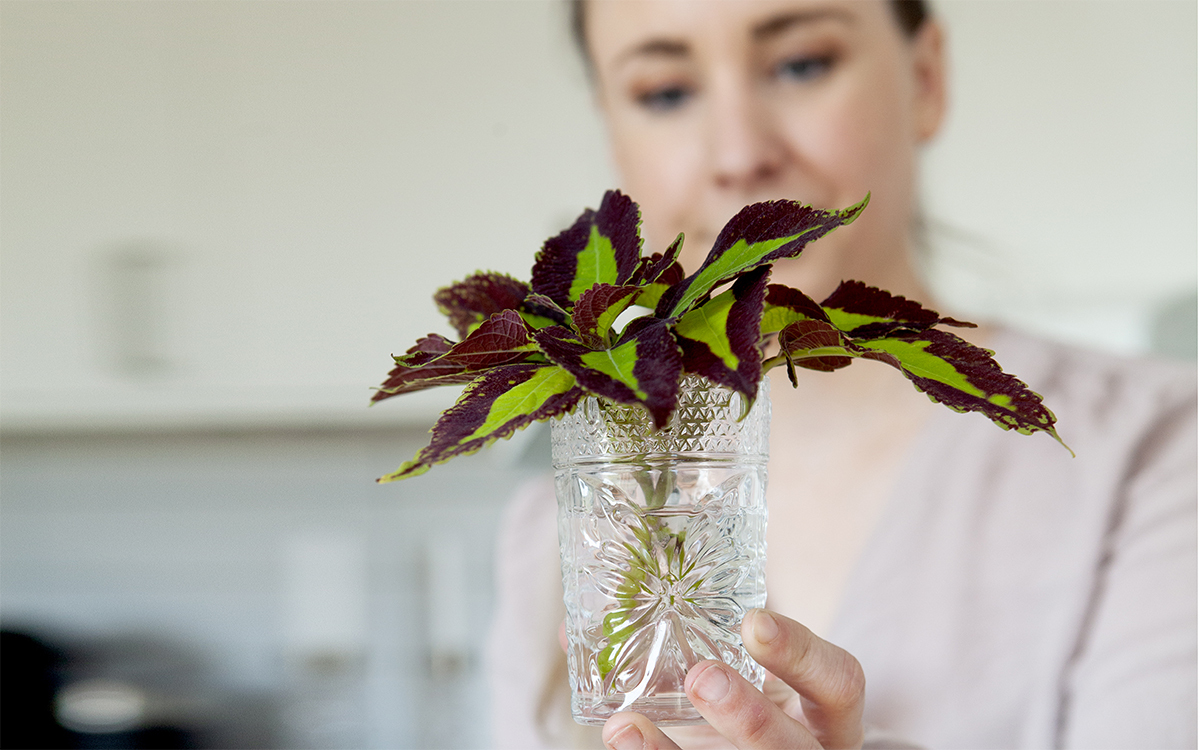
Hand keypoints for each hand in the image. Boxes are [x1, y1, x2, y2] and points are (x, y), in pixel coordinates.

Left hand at [601, 609, 864, 749]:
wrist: (749, 737)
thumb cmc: (755, 695)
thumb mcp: (760, 666)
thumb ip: (719, 635)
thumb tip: (625, 595)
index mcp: (828, 715)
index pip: (839, 683)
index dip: (801, 654)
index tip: (753, 620)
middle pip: (791, 749)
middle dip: (749, 718)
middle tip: (702, 676)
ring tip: (625, 725)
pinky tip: (621, 737)